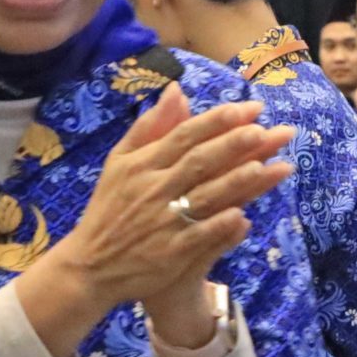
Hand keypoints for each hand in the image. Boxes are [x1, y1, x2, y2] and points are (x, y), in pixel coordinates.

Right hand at [12, 85, 293, 356]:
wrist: (91, 265)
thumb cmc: (110, 208)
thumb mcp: (120, 162)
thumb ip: (150, 126)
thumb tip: (177, 90)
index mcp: (142, 165)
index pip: (184, 135)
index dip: (218, 121)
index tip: (250, 109)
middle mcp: (153, 190)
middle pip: (198, 161)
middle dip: (233, 145)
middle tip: (265, 130)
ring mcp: (162, 223)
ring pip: (203, 197)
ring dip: (234, 182)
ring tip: (265, 167)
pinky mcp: (169, 254)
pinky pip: (199, 238)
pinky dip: (220, 227)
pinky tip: (244, 217)